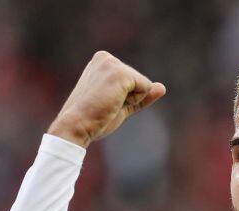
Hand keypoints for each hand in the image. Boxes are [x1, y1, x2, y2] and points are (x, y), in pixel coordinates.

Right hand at [47, 51, 166, 147]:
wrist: (76, 125)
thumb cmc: (94, 118)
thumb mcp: (121, 104)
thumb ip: (141, 95)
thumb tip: (162, 87)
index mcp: (101, 62)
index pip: (132, 80)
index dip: (125, 97)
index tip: (104, 102)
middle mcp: (105, 57)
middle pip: (139, 81)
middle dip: (129, 98)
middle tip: (106, 105)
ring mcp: (112, 63)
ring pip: (143, 85)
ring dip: (131, 100)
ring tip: (108, 104)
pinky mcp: (120, 73)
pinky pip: (145, 88)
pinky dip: (134, 100)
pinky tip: (113, 102)